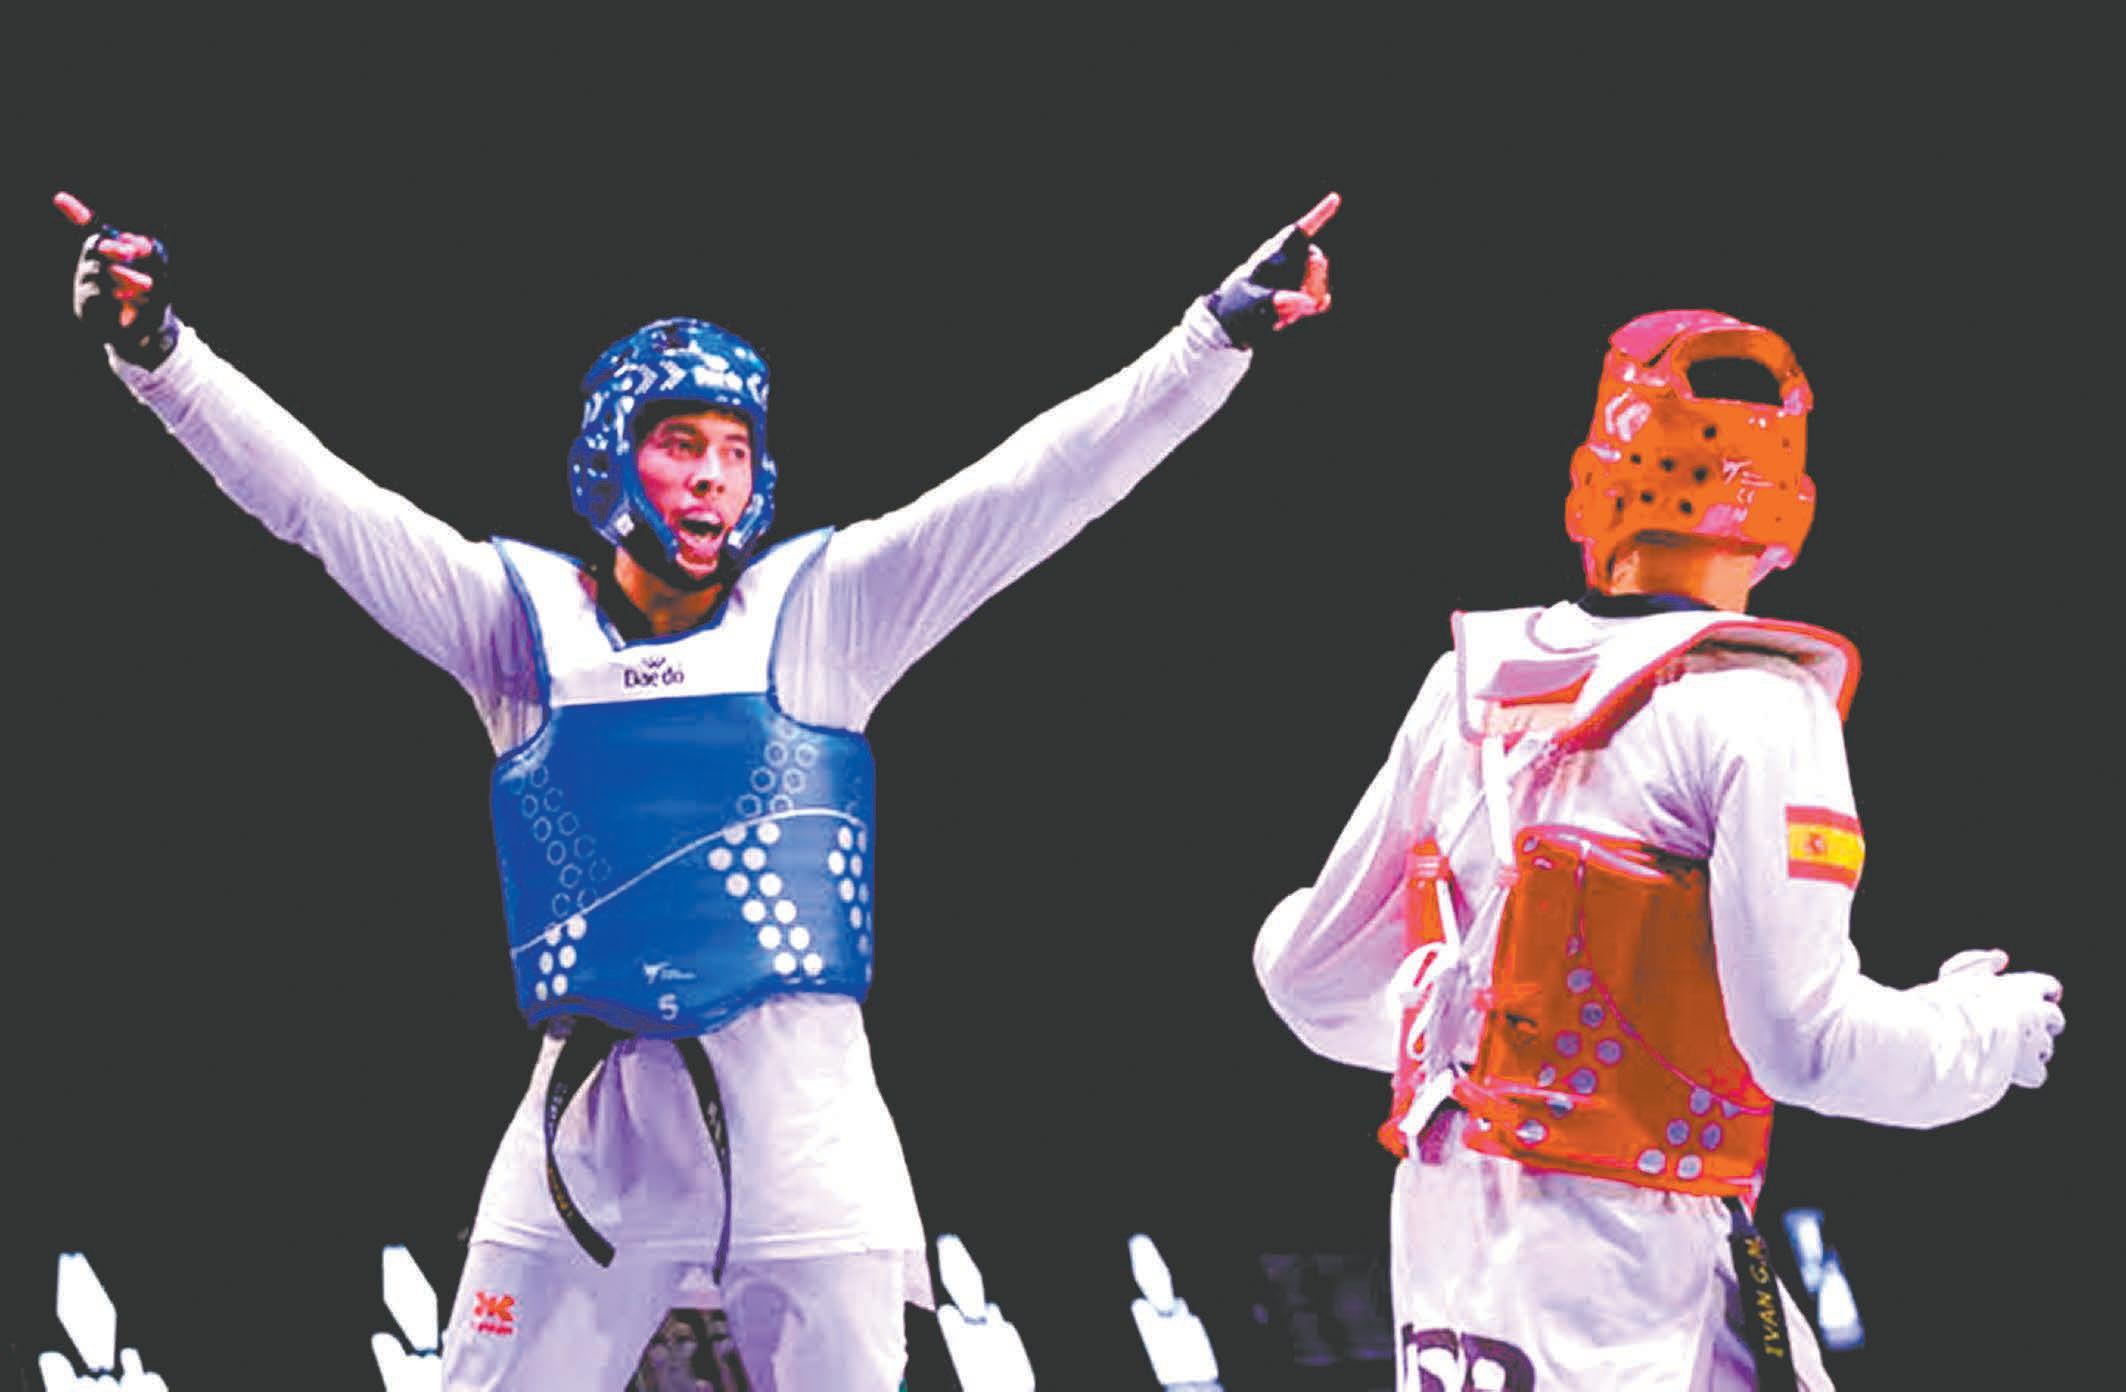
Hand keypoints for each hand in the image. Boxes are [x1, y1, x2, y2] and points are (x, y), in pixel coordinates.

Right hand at [56, 190, 179, 368]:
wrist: (147, 332)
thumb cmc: (153, 295)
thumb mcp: (160, 269)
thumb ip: (152, 252)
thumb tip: (136, 243)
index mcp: (108, 252)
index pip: (90, 228)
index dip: (76, 213)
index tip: (60, 198)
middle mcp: (93, 265)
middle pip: (95, 246)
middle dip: (114, 248)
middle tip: (130, 251)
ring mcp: (86, 284)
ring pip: (99, 271)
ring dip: (126, 276)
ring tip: (146, 285)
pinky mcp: (85, 305)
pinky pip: (96, 294)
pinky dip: (116, 297)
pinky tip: (127, 302)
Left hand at [1204, 192, 1337, 348]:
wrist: (1240, 315)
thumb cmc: (1241, 302)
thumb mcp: (1254, 303)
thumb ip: (1278, 302)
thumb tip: (1307, 302)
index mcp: (1278, 249)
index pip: (1302, 229)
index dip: (1319, 214)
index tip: (1334, 198)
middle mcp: (1294, 256)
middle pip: (1318, 262)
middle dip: (1307, 282)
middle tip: (1282, 300)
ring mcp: (1303, 273)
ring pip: (1319, 287)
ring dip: (1302, 302)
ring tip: (1277, 308)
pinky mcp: (1309, 290)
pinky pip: (1321, 300)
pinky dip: (1309, 308)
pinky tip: (1288, 314)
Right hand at [1937, 948, 2063, 1087]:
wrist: (1948, 1037)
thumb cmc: (1947, 1003)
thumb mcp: (1956, 973)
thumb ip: (1976, 962)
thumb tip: (2001, 958)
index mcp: (2024, 986)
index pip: (2049, 987)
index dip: (2040, 993)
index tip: (2028, 998)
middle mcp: (2038, 1012)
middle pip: (2053, 1019)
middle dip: (2037, 1024)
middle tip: (2014, 1029)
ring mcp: (2037, 1041)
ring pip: (2046, 1047)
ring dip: (2029, 1050)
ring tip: (2000, 1053)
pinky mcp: (2030, 1068)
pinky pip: (2037, 1075)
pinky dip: (2025, 1074)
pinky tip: (2004, 1072)